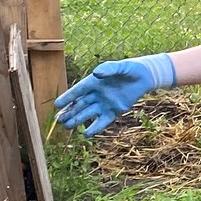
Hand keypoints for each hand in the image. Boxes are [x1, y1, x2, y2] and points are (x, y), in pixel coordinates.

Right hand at [53, 54, 173, 135]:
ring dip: (78, 120)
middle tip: (58, 121)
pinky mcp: (114, 111)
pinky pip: (103, 121)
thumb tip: (96, 74)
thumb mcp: (120, 67)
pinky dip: (95, 127)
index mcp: (94, 82)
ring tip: (67, 127)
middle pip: (80, 105)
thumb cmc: (130, 69)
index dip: (67, 98)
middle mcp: (97, 94)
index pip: (78, 91)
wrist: (144, 76)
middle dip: (69, 112)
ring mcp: (105, 103)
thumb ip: (108, 69)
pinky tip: (86, 134)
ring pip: (88, 113)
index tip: (56, 105)